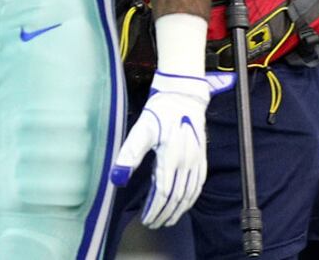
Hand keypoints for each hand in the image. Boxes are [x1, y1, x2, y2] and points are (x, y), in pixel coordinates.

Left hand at [110, 71, 232, 227]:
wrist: (183, 96)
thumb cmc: (160, 111)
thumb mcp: (141, 130)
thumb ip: (130, 154)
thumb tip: (117, 176)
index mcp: (172, 157)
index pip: (164, 192)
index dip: (155, 208)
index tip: (146, 219)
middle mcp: (187, 162)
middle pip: (177, 197)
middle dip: (165, 213)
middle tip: (153, 223)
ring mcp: (197, 160)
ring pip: (190, 193)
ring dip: (179, 209)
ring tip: (168, 219)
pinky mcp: (202, 157)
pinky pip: (199, 184)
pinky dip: (191, 198)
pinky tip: (184, 202)